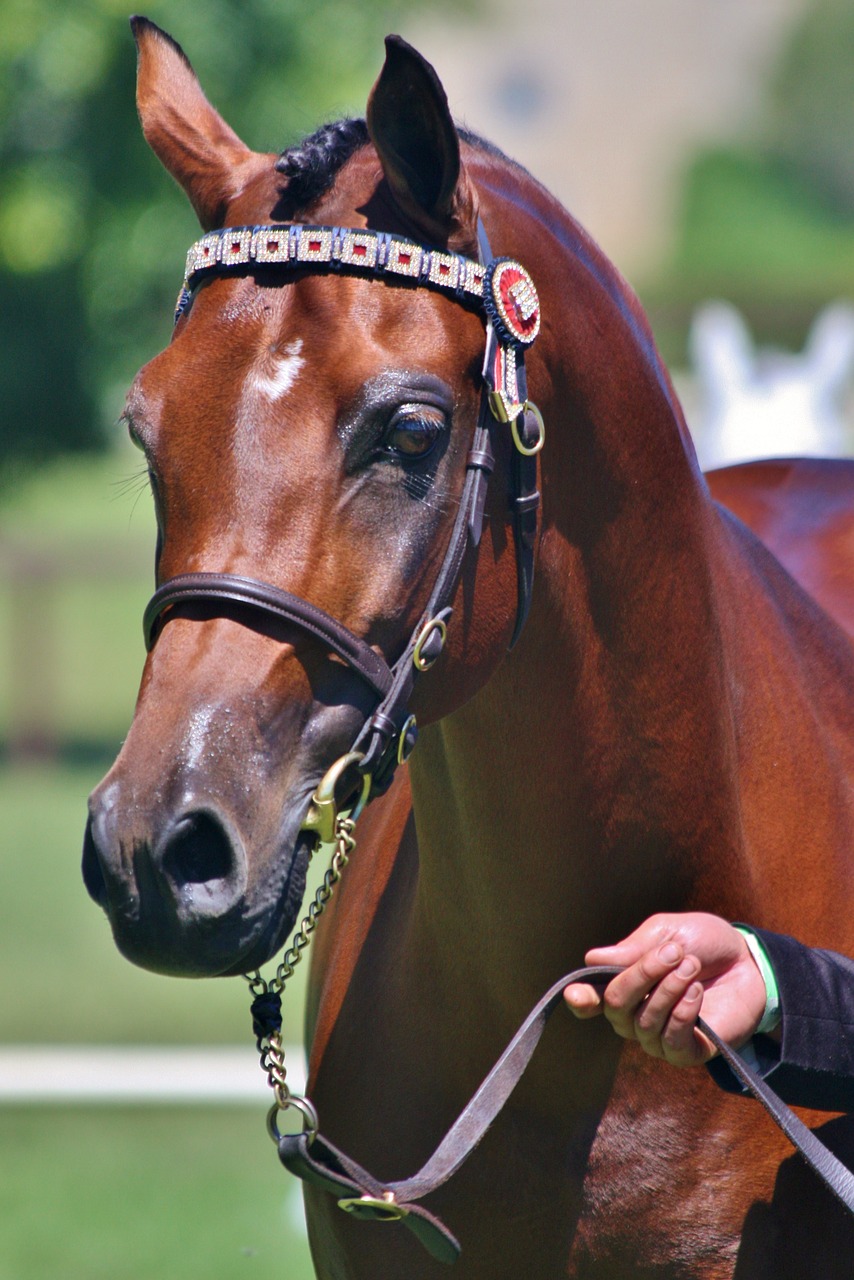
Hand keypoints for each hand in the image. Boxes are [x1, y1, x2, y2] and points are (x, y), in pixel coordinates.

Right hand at [563, 913, 767, 1065]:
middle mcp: (636, 1015)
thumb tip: (593, 959)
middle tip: (674, 953)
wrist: (749, 961)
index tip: (576, 993)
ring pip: (644, 1022)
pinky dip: (683, 1012)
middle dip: (641, 975)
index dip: (580, 999)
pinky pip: (672, 1039)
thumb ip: (634, 948)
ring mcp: (660, 1037)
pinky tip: (697, 991)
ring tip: (692, 966)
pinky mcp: (688, 1052)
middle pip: (615, 1006)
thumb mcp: (669, 933)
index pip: (592, 1000)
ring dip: (670, 988)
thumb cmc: (703, 943)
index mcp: (626, 984)